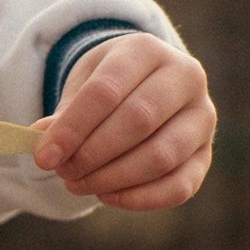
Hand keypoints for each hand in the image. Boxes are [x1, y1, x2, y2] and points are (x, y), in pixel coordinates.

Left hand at [34, 33, 215, 210]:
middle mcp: (185, 79)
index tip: (44, 156)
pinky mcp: (206, 154)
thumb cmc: (106, 84)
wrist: (144, 82)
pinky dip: (141, 198)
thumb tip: (43, 141)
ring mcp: (202, 118)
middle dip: (92, 154)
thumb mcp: (80, 84)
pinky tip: (106, 197)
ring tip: (76, 184)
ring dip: (113, 178)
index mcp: (145, 51)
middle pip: (137, 121)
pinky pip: (180, 185)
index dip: (72, 128)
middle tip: (62, 172)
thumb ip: (64, 113)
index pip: (105, 91)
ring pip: (161, 156)